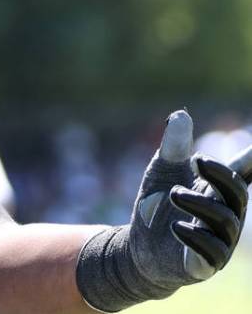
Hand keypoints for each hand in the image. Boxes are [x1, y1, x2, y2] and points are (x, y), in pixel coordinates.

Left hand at [76, 110, 250, 311]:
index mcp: (218, 191)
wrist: (137, 247)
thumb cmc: (155, 205)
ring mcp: (218, 241)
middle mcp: (225, 215)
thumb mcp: (161, 171)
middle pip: (238, 193)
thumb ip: (173, 147)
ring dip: (200, 203)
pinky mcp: (203, 264)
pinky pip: (211, 252)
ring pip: (225, 221)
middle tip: (197, 159)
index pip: (243, 173)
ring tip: (173, 191)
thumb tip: (181, 114)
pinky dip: (195, 237)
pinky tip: (176, 225)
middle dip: (221, 175)